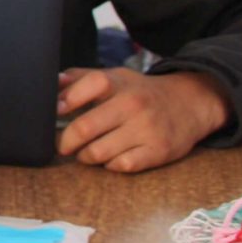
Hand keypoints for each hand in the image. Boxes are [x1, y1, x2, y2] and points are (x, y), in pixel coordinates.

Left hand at [56, 68, 231, 172]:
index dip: (65, 101)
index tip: (55, 112)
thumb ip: (80, 78)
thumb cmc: (141, 92)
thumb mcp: (114, 77)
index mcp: (118, 83)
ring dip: (85, 156)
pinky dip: (109, 165)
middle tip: (62, 145)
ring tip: (85, 152)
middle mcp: (132, 105)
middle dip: (65, 141)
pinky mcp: (157, 151)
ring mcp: (146, 129)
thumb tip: (51, 84)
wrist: (190, 103)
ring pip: (98, 152)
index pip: (87, 85)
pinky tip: (109, 158)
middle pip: (85, 128)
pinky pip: (121, 166)